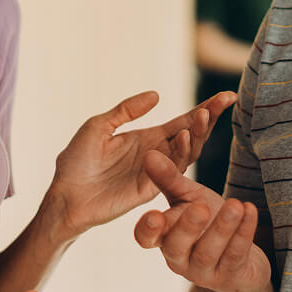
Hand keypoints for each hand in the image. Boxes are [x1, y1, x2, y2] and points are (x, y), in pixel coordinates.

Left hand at [44, 89, 236, 236]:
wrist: (64, 196)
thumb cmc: (76, 162)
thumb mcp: (98, 126)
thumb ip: (126, 110)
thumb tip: (157, 95)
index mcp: (148, 137)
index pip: (183, 122)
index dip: (205, 109)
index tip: (227, 96)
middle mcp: (158, 154)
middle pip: (192, 134)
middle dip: (209, 117)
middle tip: (226, 100)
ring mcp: (156, 172)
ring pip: (188, 151)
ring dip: (198, 133)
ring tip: (204, 114)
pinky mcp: (150, 189)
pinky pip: (172, 171)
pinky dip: (181, 153)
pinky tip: (184, 136)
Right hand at [133, 148, 270, 291]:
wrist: (242, 260)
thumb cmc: (208, 224)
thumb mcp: (189, 198)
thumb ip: (169, 178)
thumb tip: (149, 154)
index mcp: (164, 238)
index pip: (146, 238)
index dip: (148, 230)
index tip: (154, 215)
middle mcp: (179, 259)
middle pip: (176, 246)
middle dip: (188, 227)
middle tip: (201, 207)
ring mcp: (205, 272)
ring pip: (209, 251)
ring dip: (222, 227)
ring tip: (235, 205)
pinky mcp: (231, 277)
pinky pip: (236, 254)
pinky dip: (244, 231)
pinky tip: (250, 210)